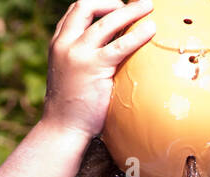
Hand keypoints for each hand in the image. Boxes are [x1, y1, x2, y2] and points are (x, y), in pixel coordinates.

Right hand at [42, 0, 157, 138]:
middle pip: (86, 5)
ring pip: (106, 21)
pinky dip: (137, 34)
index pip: (76, 11)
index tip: (117, 9)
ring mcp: (78, 54)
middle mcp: (65, 44)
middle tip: (133, 7)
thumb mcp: (71, 74)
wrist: (62, 130)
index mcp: (58, 44)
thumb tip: (112, 51)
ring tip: (148, 6)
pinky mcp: (94, 67)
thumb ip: (84, 58)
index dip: (98, 5)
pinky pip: (120, 45)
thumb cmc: (71, 109)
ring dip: (130, 11)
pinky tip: (151, 30)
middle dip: (111, 2)